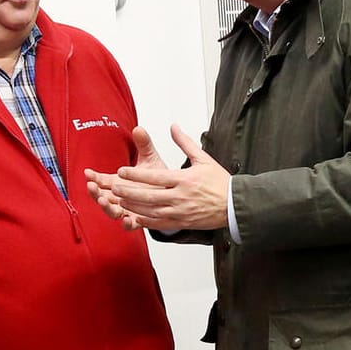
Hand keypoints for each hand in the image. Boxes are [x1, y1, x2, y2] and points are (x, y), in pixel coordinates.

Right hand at [85, 126, 166, 230]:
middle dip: (94, 192)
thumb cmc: (158, 178)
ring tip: (103, 201)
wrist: (172, 195)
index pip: (101, 180)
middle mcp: (119, 197)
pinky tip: (127, 219)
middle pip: (101, 196)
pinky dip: (127, 223)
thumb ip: (143, 145)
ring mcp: (126, 209)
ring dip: (106, 207)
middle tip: (91, 187)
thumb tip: (139, 128)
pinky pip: (129, 224)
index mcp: (118, 182)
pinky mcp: (137, 220)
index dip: (93, 177)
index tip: (87, 172)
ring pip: (112, 211)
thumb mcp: (150, 159)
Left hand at [111, 124, 229, 230]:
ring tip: (119, 201)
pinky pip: (161, 223)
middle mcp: (181, 197)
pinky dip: (146, 221)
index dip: (135, 175)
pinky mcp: (183, 222)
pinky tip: (135, 217)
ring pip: (152, 211)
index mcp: (184, 180)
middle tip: (113, 187)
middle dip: (129, 192)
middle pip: (149, 195)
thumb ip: (185, 143)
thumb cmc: (220, 182)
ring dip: (134, 206)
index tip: (121, 171)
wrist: (236, 205)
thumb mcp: (203, 158)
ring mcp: (181, 211)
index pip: (154, 177)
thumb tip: (173, 126)